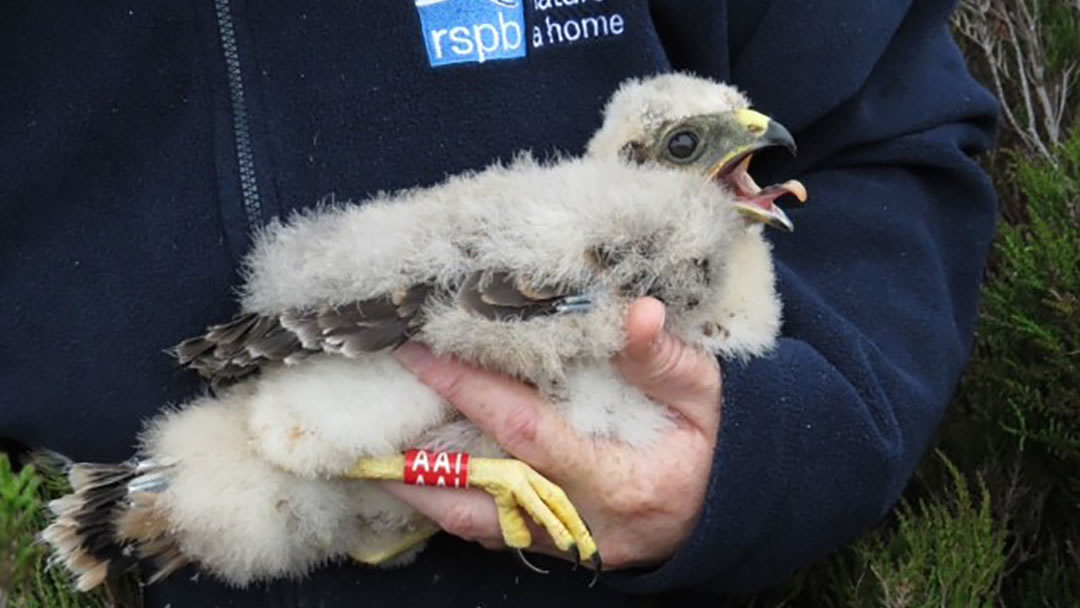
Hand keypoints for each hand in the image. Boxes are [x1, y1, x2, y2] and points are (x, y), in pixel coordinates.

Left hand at [387, 297, 722, 568]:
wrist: (730, 513)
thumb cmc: (718, 449)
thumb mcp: (708, 397)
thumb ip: (664, 359)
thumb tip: (634, 313)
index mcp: (619, 481)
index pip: (526, 433)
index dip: (470, 392)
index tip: (423, 354)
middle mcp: (583, 522)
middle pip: (482, 497)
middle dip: (418, 462)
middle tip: (367, 423)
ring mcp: (567, 543)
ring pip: (479, 528)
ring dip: (423, 496)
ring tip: (376, 460)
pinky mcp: (560, 547)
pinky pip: (494, 534)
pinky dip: (454, 506)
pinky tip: (424, 481)